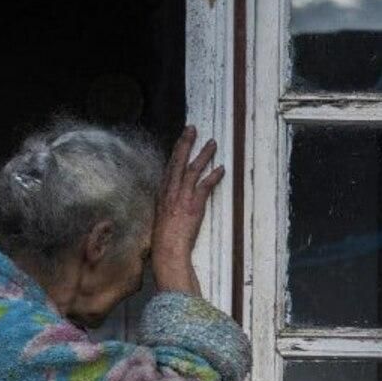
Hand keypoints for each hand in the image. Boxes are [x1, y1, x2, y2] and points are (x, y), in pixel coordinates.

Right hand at [152, 126, 225, 293]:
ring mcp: (181, 198)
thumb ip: (166, 208)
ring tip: (212, 143)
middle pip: (178, 162)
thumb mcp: (160, 220)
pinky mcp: (193, 206)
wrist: (168, 252)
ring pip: (192, 170)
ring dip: (203, 155)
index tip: (181, 139)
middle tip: (192, 128)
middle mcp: (170, 193)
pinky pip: (204, 187)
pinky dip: (213, 177)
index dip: (175, 152)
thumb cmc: (163, 242)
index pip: (169, 168)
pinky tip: (221, 169)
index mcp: (161, 195)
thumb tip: (170, 204)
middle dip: (185, 143)